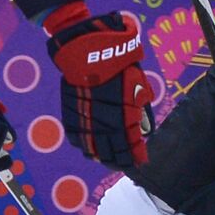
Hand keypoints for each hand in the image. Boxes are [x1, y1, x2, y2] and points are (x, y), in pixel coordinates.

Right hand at [46, 7, 152, 169]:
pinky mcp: (70, 115)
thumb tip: (144, 126)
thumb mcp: (138, 83)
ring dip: (102, 156)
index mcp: (124, 116)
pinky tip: (89, 148)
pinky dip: (84, 145)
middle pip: (112, 151)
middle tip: (125, 164)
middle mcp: (104, 123)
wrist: (88, 50)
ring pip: (93, 148)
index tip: (141, 162)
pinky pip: (76, 137)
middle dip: (120, 160)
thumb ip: (140, 107)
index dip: (137, 156)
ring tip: (108, 161)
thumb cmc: (117, 64)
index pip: (131, 145)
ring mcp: (85, 120)